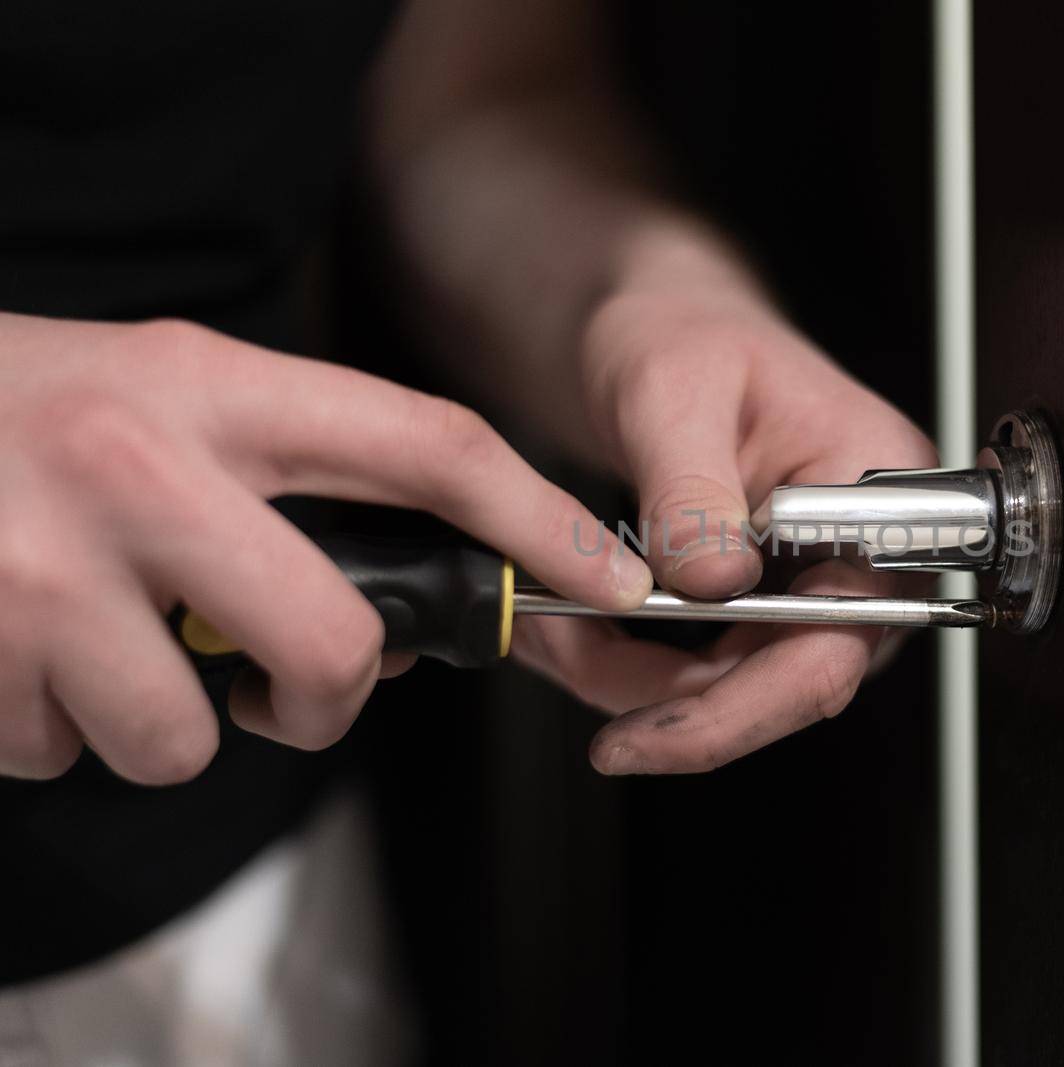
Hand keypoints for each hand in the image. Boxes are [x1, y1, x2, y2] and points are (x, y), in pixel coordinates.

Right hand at [0, 312, 651, 783]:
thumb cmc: (32, 410)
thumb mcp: (172, 394)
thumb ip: (290, 482)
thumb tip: (396, 628)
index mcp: (213, 385)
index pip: (427, 441)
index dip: (534, 518)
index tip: (606, 574)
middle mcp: (139, 467)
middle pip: (334, 642)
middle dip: (332, 696)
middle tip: (300, 687)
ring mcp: (48, 567)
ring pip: (190, 735)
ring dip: (167, 720)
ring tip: (108, 644)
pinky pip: (75, 754)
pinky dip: (62, 727)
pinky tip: (28, 652)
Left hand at [510, 236, 937, 773]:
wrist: (658, 328)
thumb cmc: (681, 328)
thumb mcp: (670, 385)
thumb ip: (690, 485)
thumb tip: (711, 585)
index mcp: (879, 485)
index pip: (839, 632)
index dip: (748, 699)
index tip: (653, 728)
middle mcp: (870, 546)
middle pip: (798, 678)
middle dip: (682, 706)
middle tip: (580, 684)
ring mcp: (826, 578)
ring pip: (750, 686)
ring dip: (649, 689)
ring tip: (561, 644)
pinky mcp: (777, 598)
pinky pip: (722, 668)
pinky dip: (646, 668)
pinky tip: (585, 638)